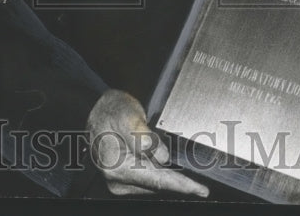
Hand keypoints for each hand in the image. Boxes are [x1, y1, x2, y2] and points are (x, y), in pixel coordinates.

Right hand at [86, 90, 208, 197]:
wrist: (99, 111)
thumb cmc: (111, 110)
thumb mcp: (127, 115)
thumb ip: (142, 136)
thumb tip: (162, 156)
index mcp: (116, 166)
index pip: (156, 179)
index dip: (180, 185)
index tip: (200, 190)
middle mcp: (117, 179)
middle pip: (157, 183)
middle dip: (177, 179)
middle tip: (198, 182)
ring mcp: (120, 181)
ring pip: (154, 181)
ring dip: (166, 172)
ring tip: (166, 154)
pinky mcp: (125, 179)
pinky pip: (149, 178)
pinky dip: (158, 170)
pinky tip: (160, 159)